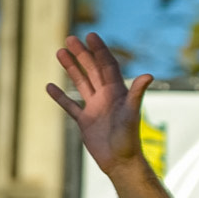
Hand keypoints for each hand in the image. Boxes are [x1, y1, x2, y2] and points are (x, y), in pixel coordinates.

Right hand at [46, 33, 152, 175]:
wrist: (121, 162)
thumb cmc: (129, 139)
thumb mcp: (132, 113)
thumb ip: (137, 93)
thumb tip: (148, 75)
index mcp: (118, 93)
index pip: (108, 66)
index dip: (100, 50)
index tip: (90, 35)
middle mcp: (106, 98)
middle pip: (93, 71)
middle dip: (82, 54)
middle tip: (69, 37)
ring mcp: (95, 109)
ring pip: (81, 83)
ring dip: (71, 68)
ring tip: (60, 52)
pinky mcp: (85, 122)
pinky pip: (70, 106)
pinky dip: (60, 97)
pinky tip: (50, 86)